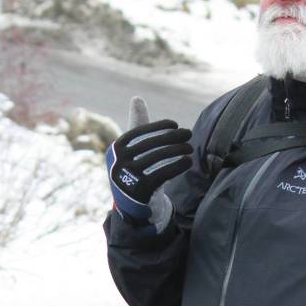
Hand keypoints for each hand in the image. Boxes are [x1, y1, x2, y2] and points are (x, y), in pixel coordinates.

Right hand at [106, 96, 192, 220]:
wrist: (131, 206)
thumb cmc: (134, 171)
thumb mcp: (132, 150)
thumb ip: (137, 125)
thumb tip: (137, 98)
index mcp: (115, 149)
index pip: (139, 132)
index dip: (158, 127)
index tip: (175, 124)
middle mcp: (118, 161)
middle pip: (150, 144)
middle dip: (172, 137)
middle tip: (189, 134)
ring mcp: (128, 176)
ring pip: (157, 158)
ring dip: (177, 150)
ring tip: (190, 147)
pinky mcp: (140, 190)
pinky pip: (162, 173)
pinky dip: (177, 166)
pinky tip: (188, 161)